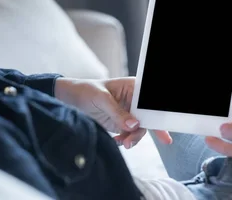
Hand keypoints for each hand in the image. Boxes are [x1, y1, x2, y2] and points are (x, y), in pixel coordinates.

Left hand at [55, 77, 171, 147]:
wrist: (71, 99)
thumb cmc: (86, 90)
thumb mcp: (101, 98)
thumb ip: (118, 112)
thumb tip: (134, 125)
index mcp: (133, 88)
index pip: (150, 101)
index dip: (158, 112)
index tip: (161, 124)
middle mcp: (133, 101)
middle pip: (148, 117)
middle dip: (146, 130)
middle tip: (144, 140)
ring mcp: (128, 113)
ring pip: (140, 128)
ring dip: (135, 137)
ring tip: (125, 143)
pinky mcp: (121, 124)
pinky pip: (130, 134)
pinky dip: (127, 140)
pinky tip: (118, 141)